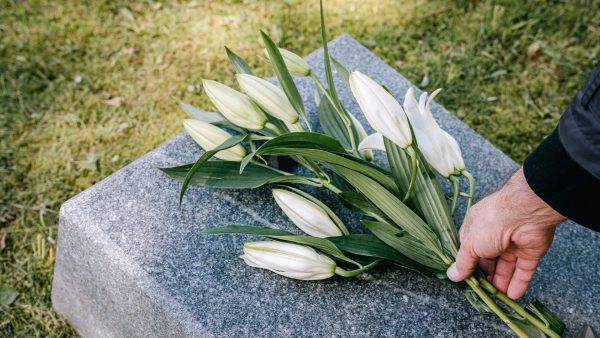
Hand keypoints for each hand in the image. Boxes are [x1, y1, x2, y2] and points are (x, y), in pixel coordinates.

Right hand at [447, 167, 564, 298]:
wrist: (525, 214)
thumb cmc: (491, 223)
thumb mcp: (470, 244)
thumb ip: (463, 262)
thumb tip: (452, 275)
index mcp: (477, 229)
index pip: (470, 250)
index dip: (468, 265)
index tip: (466, 280)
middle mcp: (494, 235)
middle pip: (489, 261)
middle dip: (485, 277)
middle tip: (482, 292)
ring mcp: (513, 244)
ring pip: (506, 267)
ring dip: (501, 282)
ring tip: (497, 297)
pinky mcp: (530, 252)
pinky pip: (524, 270)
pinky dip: (519, 283)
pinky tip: (513, 295)